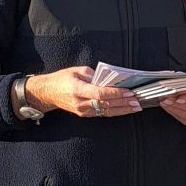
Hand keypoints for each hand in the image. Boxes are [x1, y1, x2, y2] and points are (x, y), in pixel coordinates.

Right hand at [24, 67, 141, 118]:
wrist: (48, 93)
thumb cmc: (62, 79)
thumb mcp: (77, 71)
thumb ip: (94, 75)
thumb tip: (110, 79)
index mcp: (78, 90)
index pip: (101, 93)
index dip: (116, 93)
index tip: (128, 92)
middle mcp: (81, 102)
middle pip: (106, 104)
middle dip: (123, 103)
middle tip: (137, 100)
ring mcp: (83, 110)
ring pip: (106, 112)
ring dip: (123, 110)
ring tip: (135, 107)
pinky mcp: (85, 114)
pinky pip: (102, 114)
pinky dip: (115, 112)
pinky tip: (125, 109)